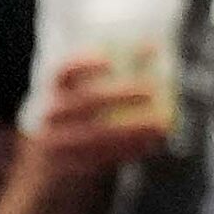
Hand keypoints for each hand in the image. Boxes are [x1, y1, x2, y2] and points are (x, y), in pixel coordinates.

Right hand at [31, 54, 169, 181]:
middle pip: (84, 103)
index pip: (64, 72)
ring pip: (96, 136)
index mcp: (58, 90)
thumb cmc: (84, 115)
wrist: (57, 163)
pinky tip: (152, 143)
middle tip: (151, 89)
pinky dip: (130, 150)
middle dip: (120, 95)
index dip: (84, 64)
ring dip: (131, 129)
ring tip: (160, 123)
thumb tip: (153, 45)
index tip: (110, 60)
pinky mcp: (74, 168)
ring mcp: (60, 144)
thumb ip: (118, 72)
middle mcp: (54, 115)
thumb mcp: (89, 92)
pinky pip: (103, 159)